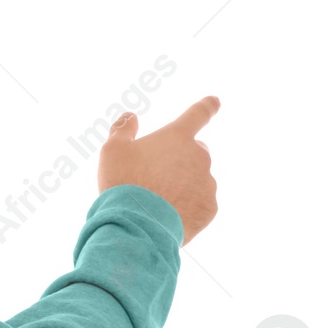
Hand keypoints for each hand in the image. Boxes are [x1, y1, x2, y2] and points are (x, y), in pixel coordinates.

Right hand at [97, 96, 219, 244]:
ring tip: (155, 201)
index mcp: (177, 137)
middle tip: (154, 176)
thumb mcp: (112, 151)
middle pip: (194, 151)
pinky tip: (166, 215)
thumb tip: (130, 116)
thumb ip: (123, 130)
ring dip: (181, 185)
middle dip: (179, 159)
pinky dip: (186, 207)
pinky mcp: (210, 208)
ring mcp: (207, 183)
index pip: (198, 114)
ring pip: (196, 180)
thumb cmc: (124, 183)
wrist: (138, 225)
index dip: (207, 106)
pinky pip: (199, 203)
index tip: (215, 101)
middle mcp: (199, 156)